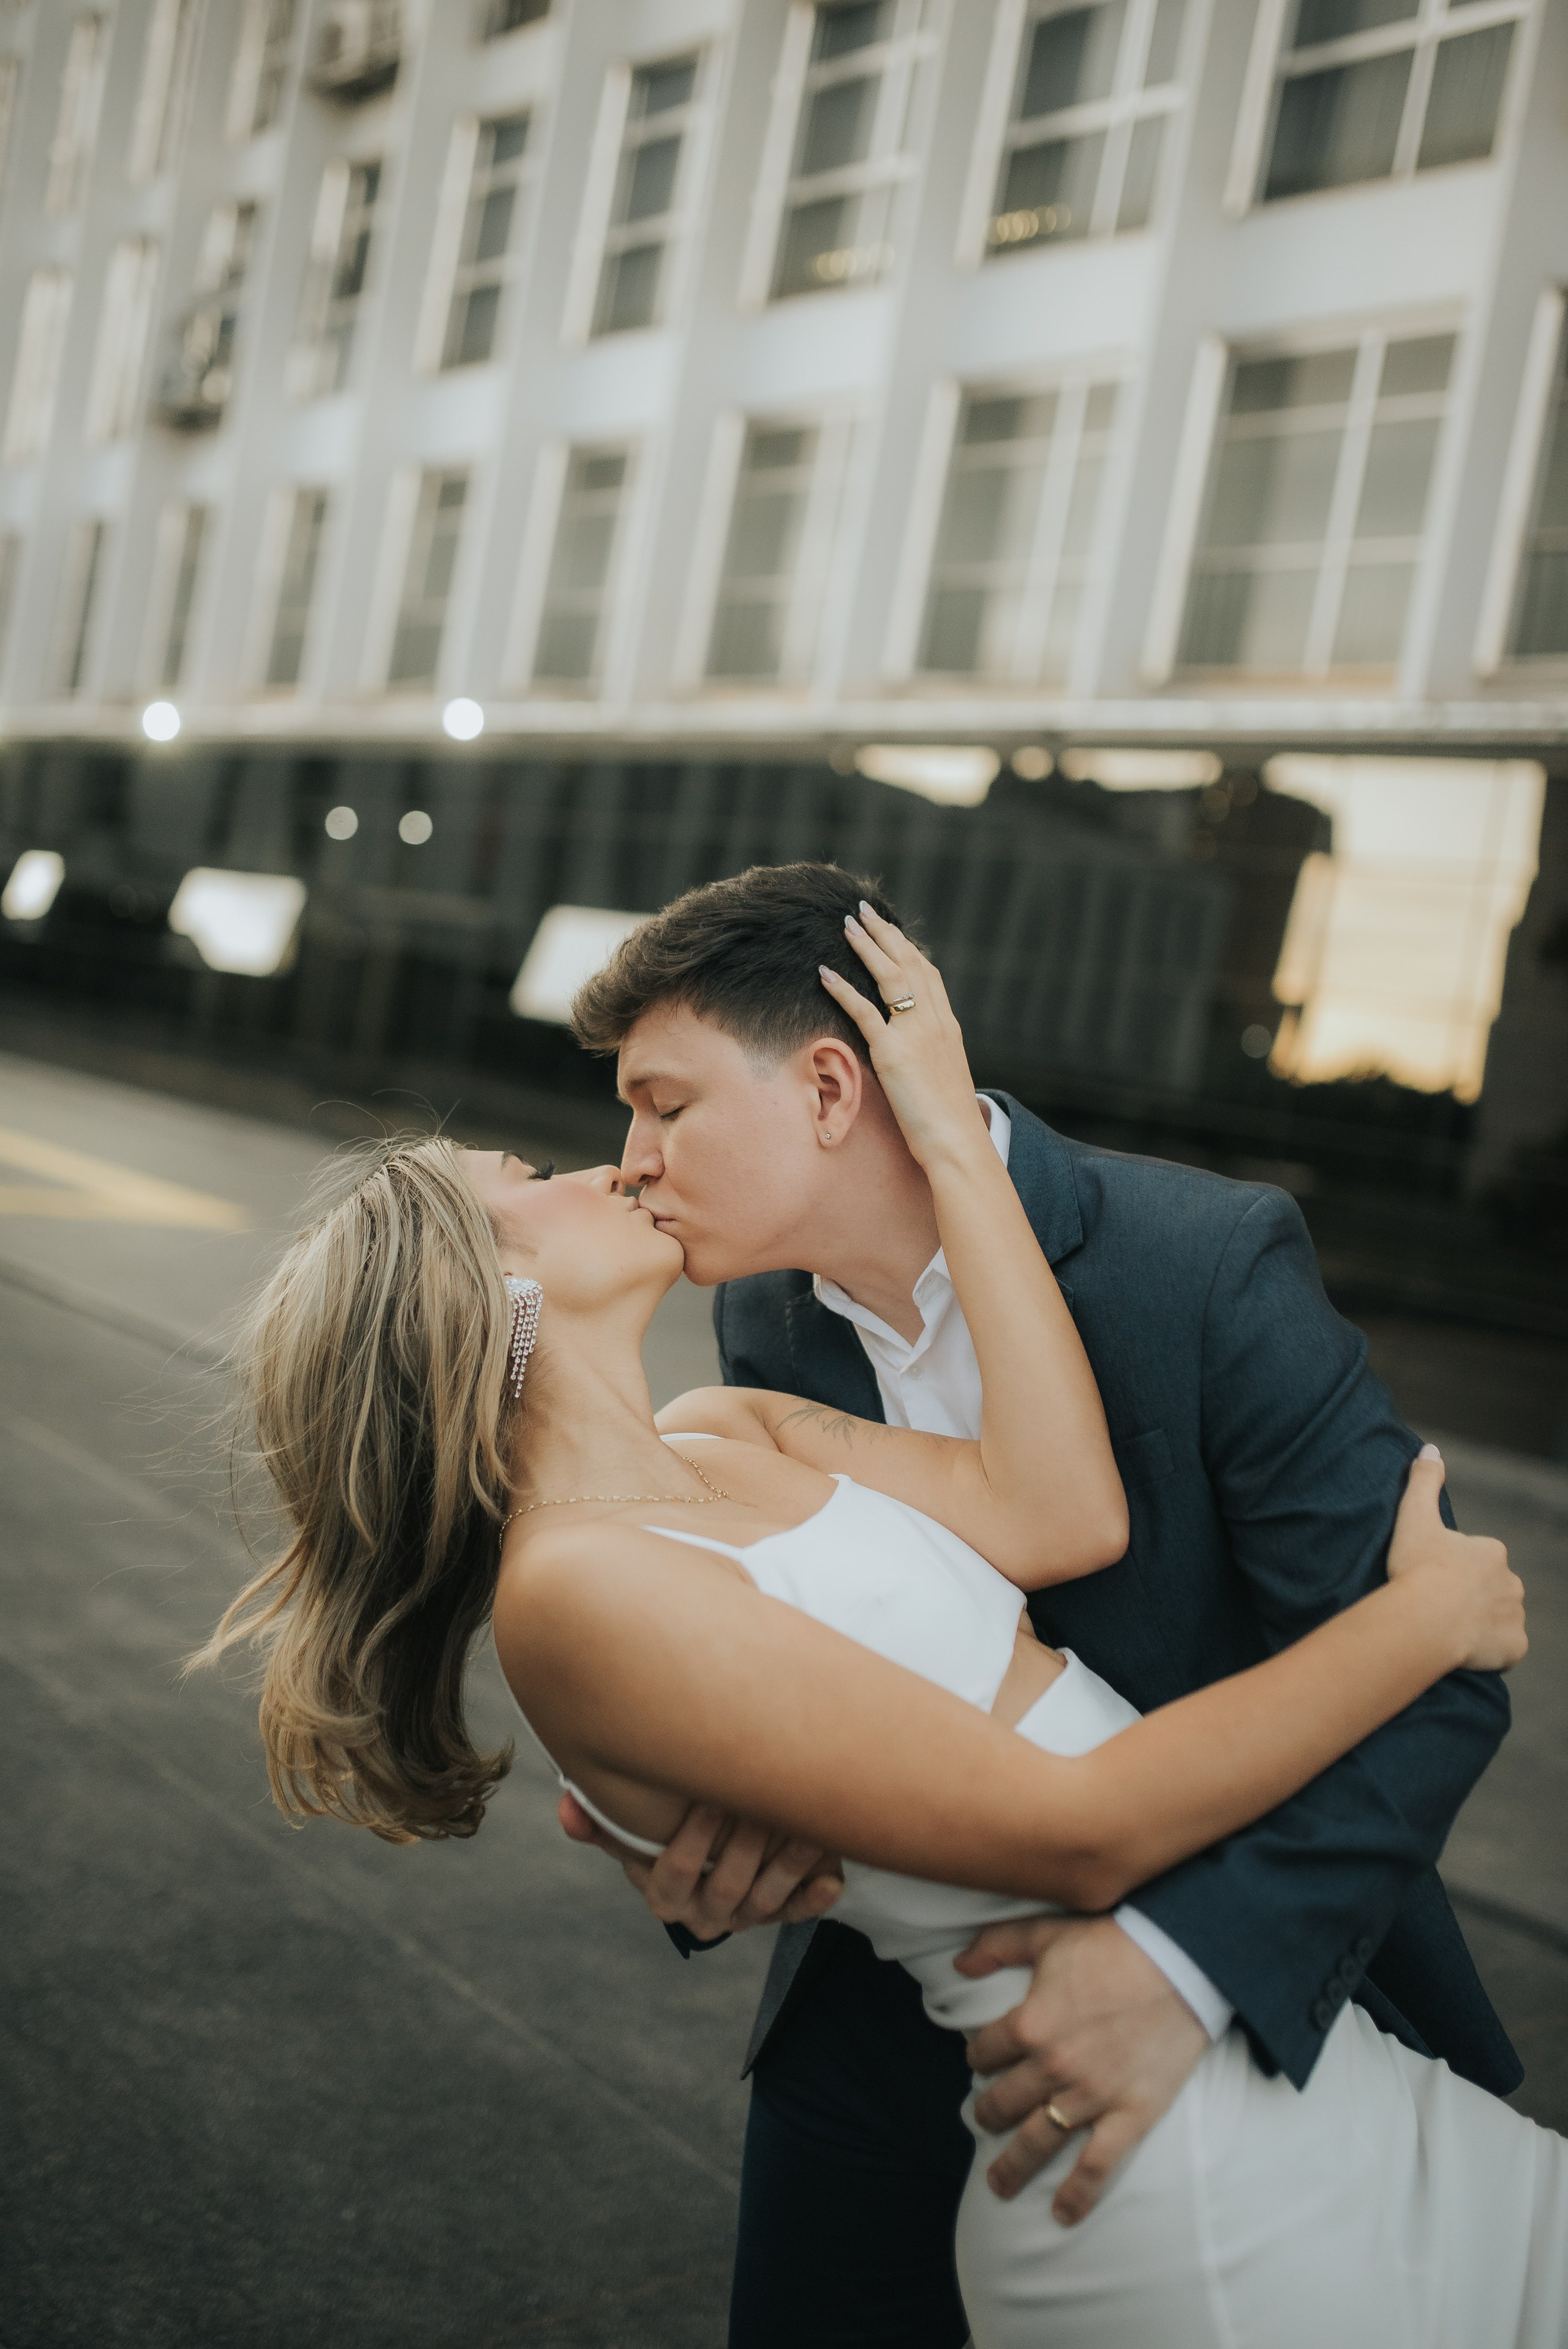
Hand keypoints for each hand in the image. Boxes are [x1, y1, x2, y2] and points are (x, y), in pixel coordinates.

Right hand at [558, 1793, 843, 1934]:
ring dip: (788, 1863)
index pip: (674, 1876)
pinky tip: (832, 1877)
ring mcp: (747, 1916)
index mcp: (665, 1896)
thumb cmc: (664, 1825)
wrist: (712, 1846)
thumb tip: (568, 1812)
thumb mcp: (629, 1824)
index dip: (692, 1842)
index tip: (710, 1799)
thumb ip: (598, 1818)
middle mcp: (706, 1913)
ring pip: (768, 1899)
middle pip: (727, 1887)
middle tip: (763, 1799)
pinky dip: (816, 1898)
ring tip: (807, 1823)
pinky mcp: (782, 1912)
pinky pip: (800, 1912)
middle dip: (746, 1844)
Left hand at [819, 902, 991, 1174]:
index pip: (928, 974)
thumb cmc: (949, 1121)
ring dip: (866, 946)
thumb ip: (930, 1057)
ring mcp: (915, 1034)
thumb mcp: (943, 1078)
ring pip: (890, 976)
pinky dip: (844, 988)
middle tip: (863, 910)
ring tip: (847, 924)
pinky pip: (864, 1012)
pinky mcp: (893, 1053)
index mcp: (947, 1026)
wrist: (957, 1142)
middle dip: (886, 934)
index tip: (891, 930)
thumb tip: (916, 1055)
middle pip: (909, 963)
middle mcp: (934, 1021)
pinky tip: (825, 972)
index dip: (907, 948)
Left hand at [956, 1914, 1207, 2222]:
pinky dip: (1077, 2196)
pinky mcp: (1130, 2114)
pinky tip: (1062, 2215)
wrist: (1181, 1961)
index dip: (979, 2054)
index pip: (983, 2051)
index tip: (983, 2059)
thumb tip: (957, 1961)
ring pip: (1038, 2141)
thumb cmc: (1112, 1943)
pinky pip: (1097, 2166)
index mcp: (1029, 2024)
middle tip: (983, 2119)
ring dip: (1012, 2166)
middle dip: (987, 2113)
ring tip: (997, 2185)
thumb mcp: (1046, 1933)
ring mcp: (1091, 2096)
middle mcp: (1053, 2067)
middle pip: (1003, 2102)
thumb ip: (996, 1945)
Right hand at [1388, 1446, 1525, 1671]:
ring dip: (1482, 1623)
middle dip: (1472, 1596)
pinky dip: (1491, 1651)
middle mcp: (1511, 1582)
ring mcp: (1515, 1616)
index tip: (1429, 1578)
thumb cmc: (1418, 1568)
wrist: (1425, 1620)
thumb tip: (1430, 1447)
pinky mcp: (1514, 1647)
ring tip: (1448, 1630)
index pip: (1476, 1558)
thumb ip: (1424, 1481)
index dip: (1452, 1568)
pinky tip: (1464, 1651)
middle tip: (1437, 1605)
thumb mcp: (1414, 1517)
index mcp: (1491, 1551)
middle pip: (1492, 1588)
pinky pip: (1506, 1650)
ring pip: (1500, 1618)